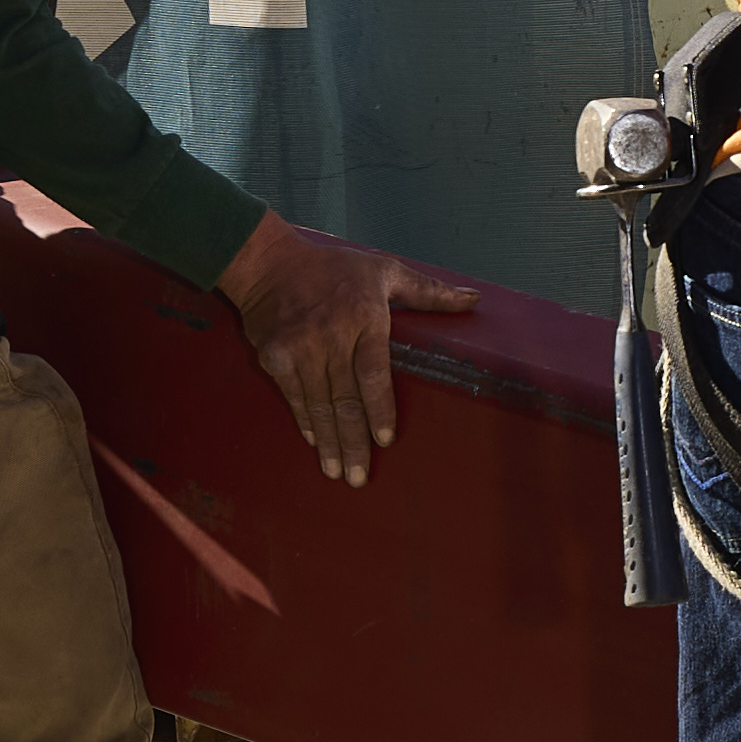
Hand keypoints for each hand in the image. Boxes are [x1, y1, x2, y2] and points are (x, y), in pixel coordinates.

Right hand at [214, 211, 469, 488]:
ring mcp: (300, 348)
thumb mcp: (384, 270)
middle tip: (360, 478)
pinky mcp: (275, 357)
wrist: (268, 262)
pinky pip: (295, 397)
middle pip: (345, 399)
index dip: (379, 409)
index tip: (385, 440)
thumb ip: (428, 292)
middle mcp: (331, 337)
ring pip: (319, 405)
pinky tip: (316, 442)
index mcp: (364, 317)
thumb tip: (472, 300)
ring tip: (337, 472)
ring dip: (329, 443)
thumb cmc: (332, 266)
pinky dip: (306, 421)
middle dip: (353, 442)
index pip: (373, 373)